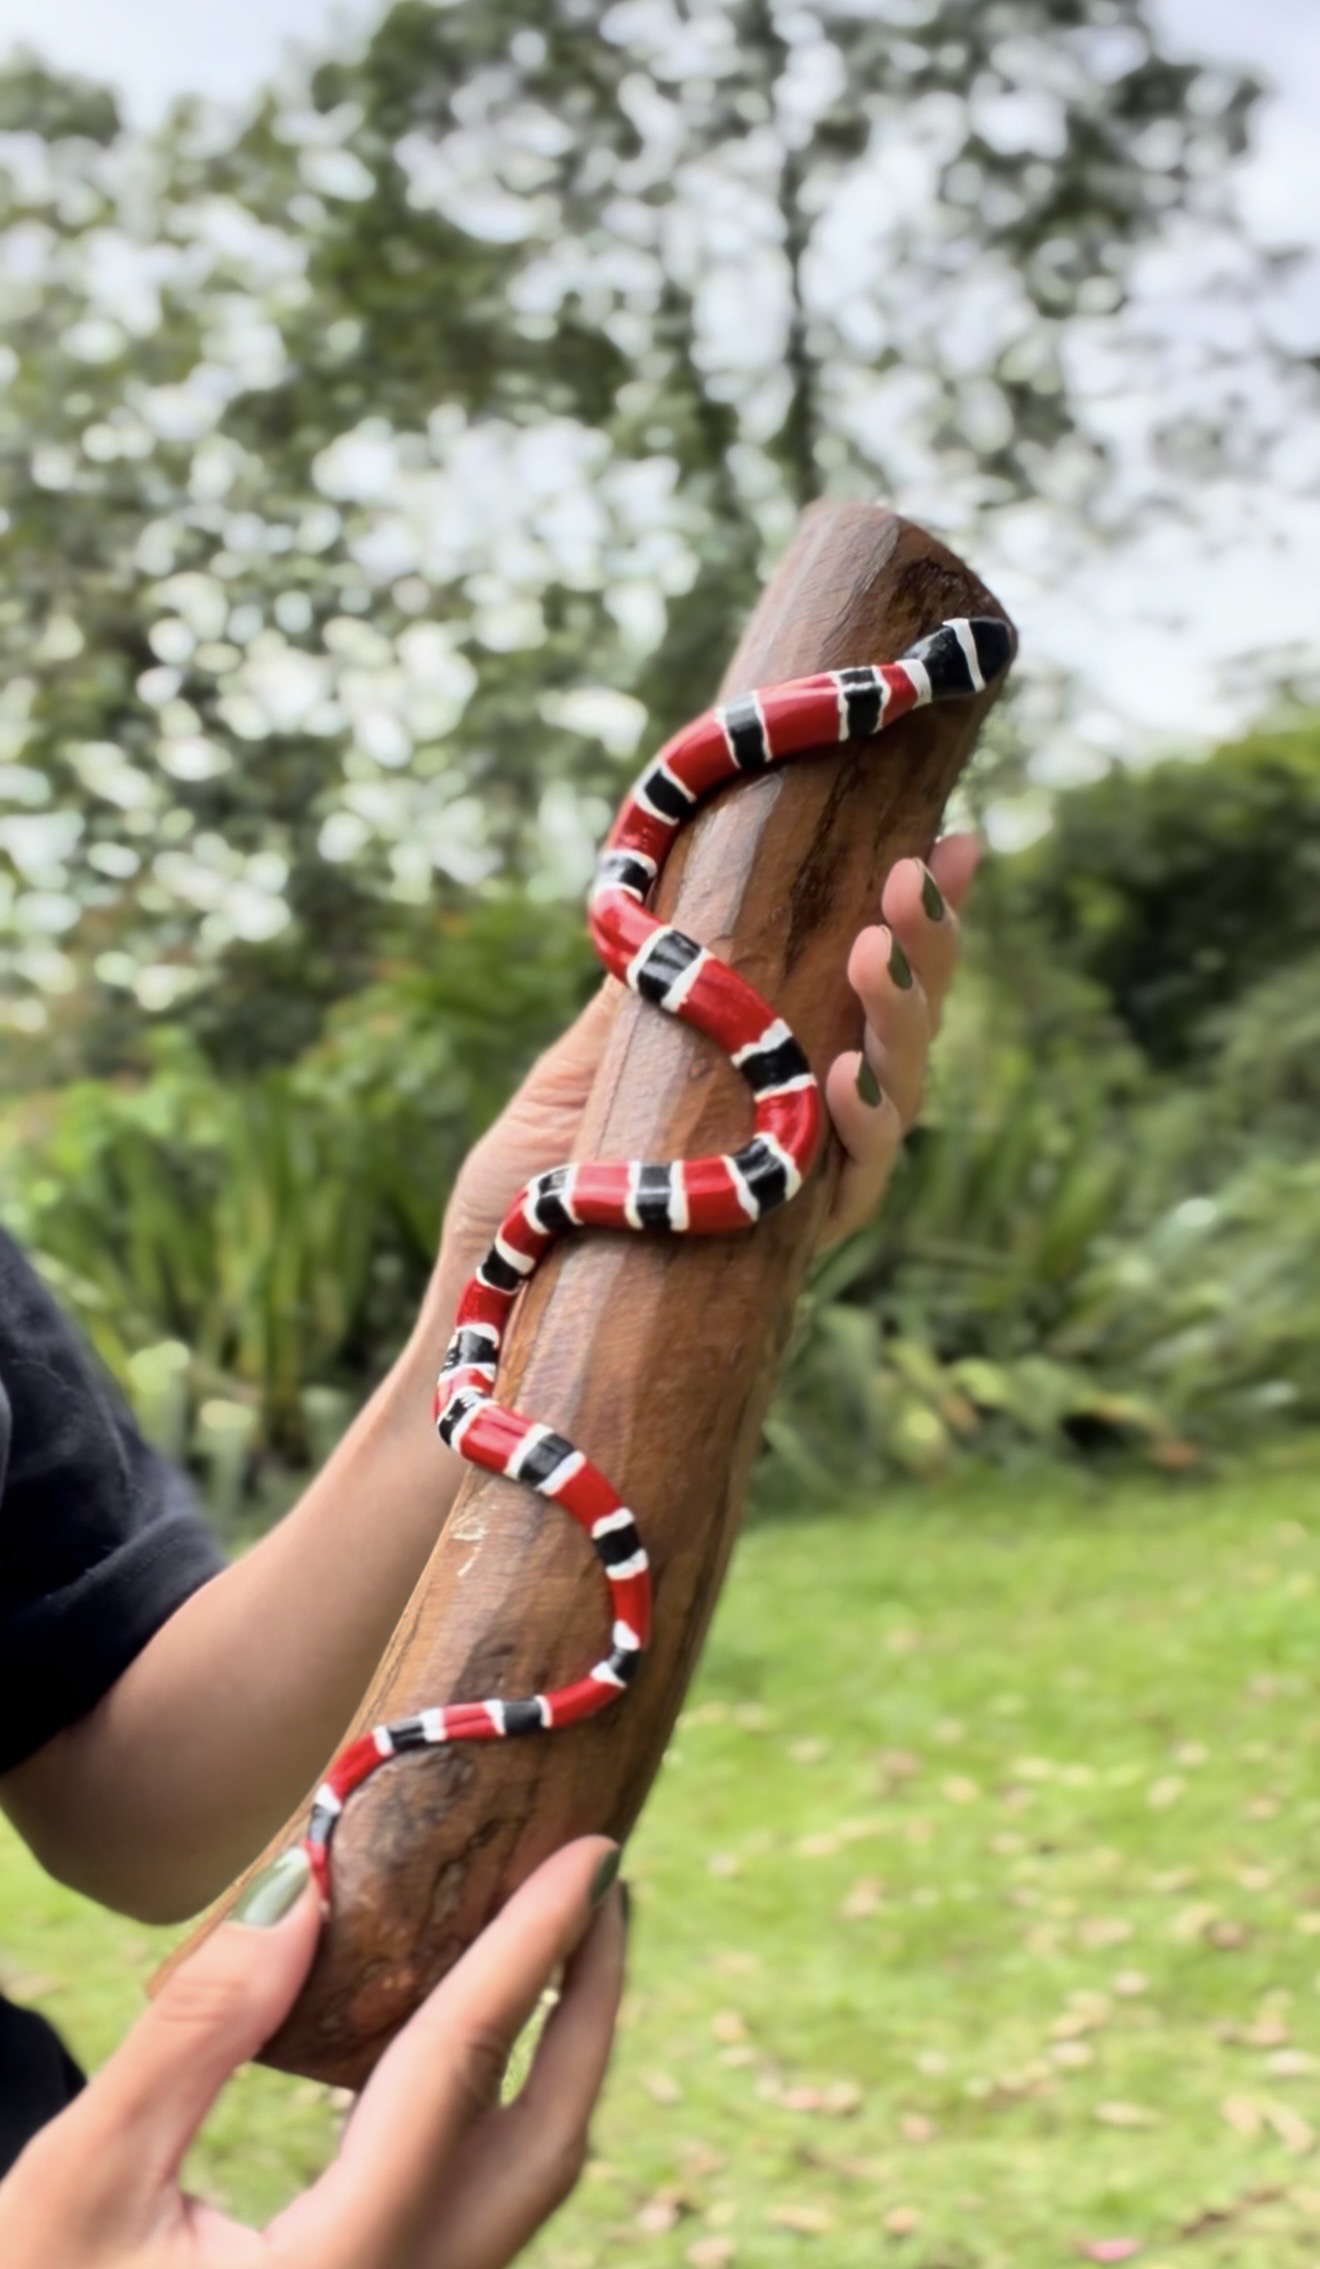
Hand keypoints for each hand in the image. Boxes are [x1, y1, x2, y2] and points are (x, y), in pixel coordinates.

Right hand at [0, 1837, 625, 2268]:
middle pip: (544, 2143)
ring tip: (555, 1943)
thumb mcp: (78, 2183)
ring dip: (558, 2056)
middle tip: (599, 1882)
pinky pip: (479, 2204)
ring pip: (525, 2184)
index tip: (590, 1851)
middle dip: (588, 2004)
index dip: (532, 1950)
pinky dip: (498, 2107)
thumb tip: (304, 1889)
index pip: (460, 2073)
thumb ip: (194, 2035)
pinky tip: (465, 2043)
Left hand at [440, 839, 977, 1288]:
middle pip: (901, 1032)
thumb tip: (680, 893)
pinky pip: (849, 1187)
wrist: (482, 1302)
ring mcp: (803, 1188)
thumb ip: (644, 998)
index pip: (863, 985)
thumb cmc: (527, 1189)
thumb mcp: (578, 1066)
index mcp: (771, 1072)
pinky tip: (850, 1075)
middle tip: (917, 877)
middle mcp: (806, 1128)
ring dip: (897, 1023)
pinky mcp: (783, 1251)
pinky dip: (858, 1130)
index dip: (918, 920)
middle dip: (924, 952)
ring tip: (877, 953)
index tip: (951, 841)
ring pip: (895, 1098)